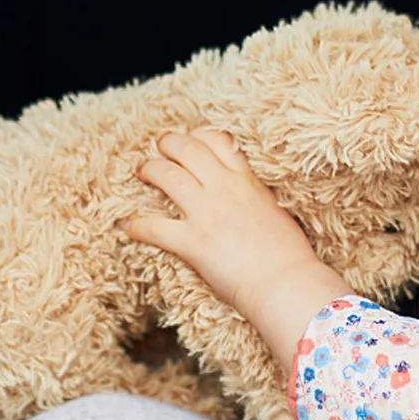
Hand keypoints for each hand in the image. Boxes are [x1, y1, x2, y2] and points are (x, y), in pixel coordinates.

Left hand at [126, 128, 351, 367]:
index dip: (199, 136)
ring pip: (167, 176)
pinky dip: (138, 226)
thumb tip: (251, 198)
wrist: (286, 283)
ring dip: (150, 169)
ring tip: (141, 172)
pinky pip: (155, 227)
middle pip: (188, 150)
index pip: (218, 141)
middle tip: (159, 147)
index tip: (190, 139)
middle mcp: (224, 189)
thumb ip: (257, 198)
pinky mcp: (192, 242)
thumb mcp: (276, 211)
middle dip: (169, 143)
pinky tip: (129, 226)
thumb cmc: (289, 255)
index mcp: (247, 181)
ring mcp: (206, 213)